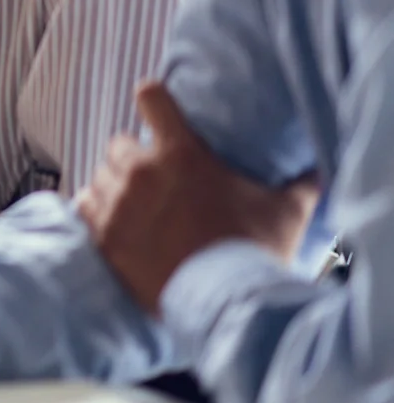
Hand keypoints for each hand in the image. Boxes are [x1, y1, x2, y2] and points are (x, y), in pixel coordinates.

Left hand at [77, 81, 320, 313]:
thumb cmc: (254, 253)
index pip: (150, 97)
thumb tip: (319, 169)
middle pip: (120, 144)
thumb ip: (300, 183)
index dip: (153, 100)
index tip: (154, 107)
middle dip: (135, 159)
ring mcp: (118, 204)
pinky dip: (94, 211)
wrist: (225, 305)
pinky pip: (83, 206)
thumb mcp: (285, 212)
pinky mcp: (102, 236)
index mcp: (181, 153)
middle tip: (154, 181)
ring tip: (136, 208)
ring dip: (115, 187)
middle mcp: (142, 172)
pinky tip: (110, 222)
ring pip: (100, 176)